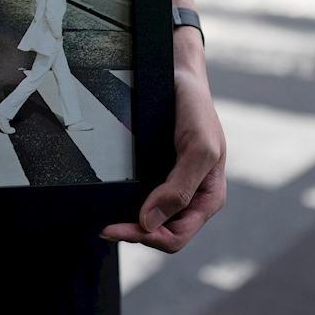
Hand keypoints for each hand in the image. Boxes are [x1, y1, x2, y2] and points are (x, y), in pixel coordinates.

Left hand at [102, 0, 225, 251]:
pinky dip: (127, 206)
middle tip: (105, 227)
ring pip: (151, 221)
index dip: (149, 238)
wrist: (180, 76)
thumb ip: (179, 189)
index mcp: (209, 197)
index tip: (119, 227)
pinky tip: (112, 202)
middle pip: (162, 233)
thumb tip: (151, 223)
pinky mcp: (157, 173)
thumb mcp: (198, 148)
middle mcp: (191, 196)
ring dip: (129, 224)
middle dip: (135, 235)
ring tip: (106, 220)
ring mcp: (174, 186)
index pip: (178, 236)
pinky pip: (142, 200)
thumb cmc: (196, 109)